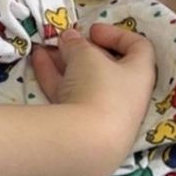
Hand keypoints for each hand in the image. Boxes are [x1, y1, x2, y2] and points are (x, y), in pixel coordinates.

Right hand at [31, 24, 155, 151]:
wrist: (85, 144)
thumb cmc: (99, 88)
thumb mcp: (86, 56)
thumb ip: (77, 44)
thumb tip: (69, 37)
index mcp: (139, 74)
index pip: (139, 48)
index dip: (117, 34)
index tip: (93, 30)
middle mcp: (125, 95)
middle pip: (107, 66)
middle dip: (83, 49)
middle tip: (65, 39)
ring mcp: (102, 113)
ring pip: (83, 81)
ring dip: (64, 61)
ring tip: (44, 45)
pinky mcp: (80, 126)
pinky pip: (68, 95)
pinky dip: (54, 76)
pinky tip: (37, 59)